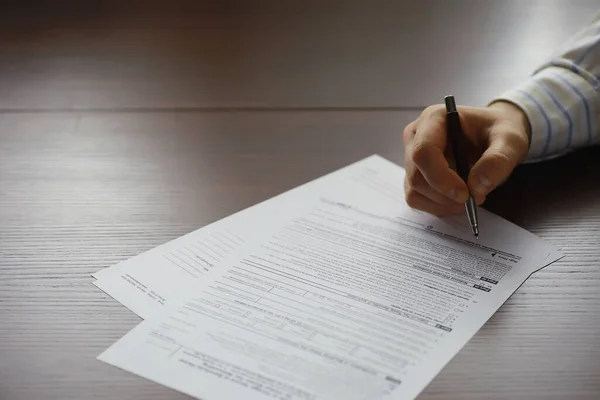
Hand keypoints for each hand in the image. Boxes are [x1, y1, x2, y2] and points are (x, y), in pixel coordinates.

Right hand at [402, 101, 529, 215]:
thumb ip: (498, 160)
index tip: (465, 194)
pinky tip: (455, 199)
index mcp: (434, 118)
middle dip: (445, 194)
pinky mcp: (413, 174)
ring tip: (468, 196)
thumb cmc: (498, 131)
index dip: (440, 177)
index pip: (423, 151)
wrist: (493, 134)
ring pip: (415, 190)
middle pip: (417, 174)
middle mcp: (416, 136)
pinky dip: (437, 206)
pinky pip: (416, 198)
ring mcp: (411, 156)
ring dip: (442, 202)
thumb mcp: (510, 140)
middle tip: (474, 198)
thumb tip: (477, 187)